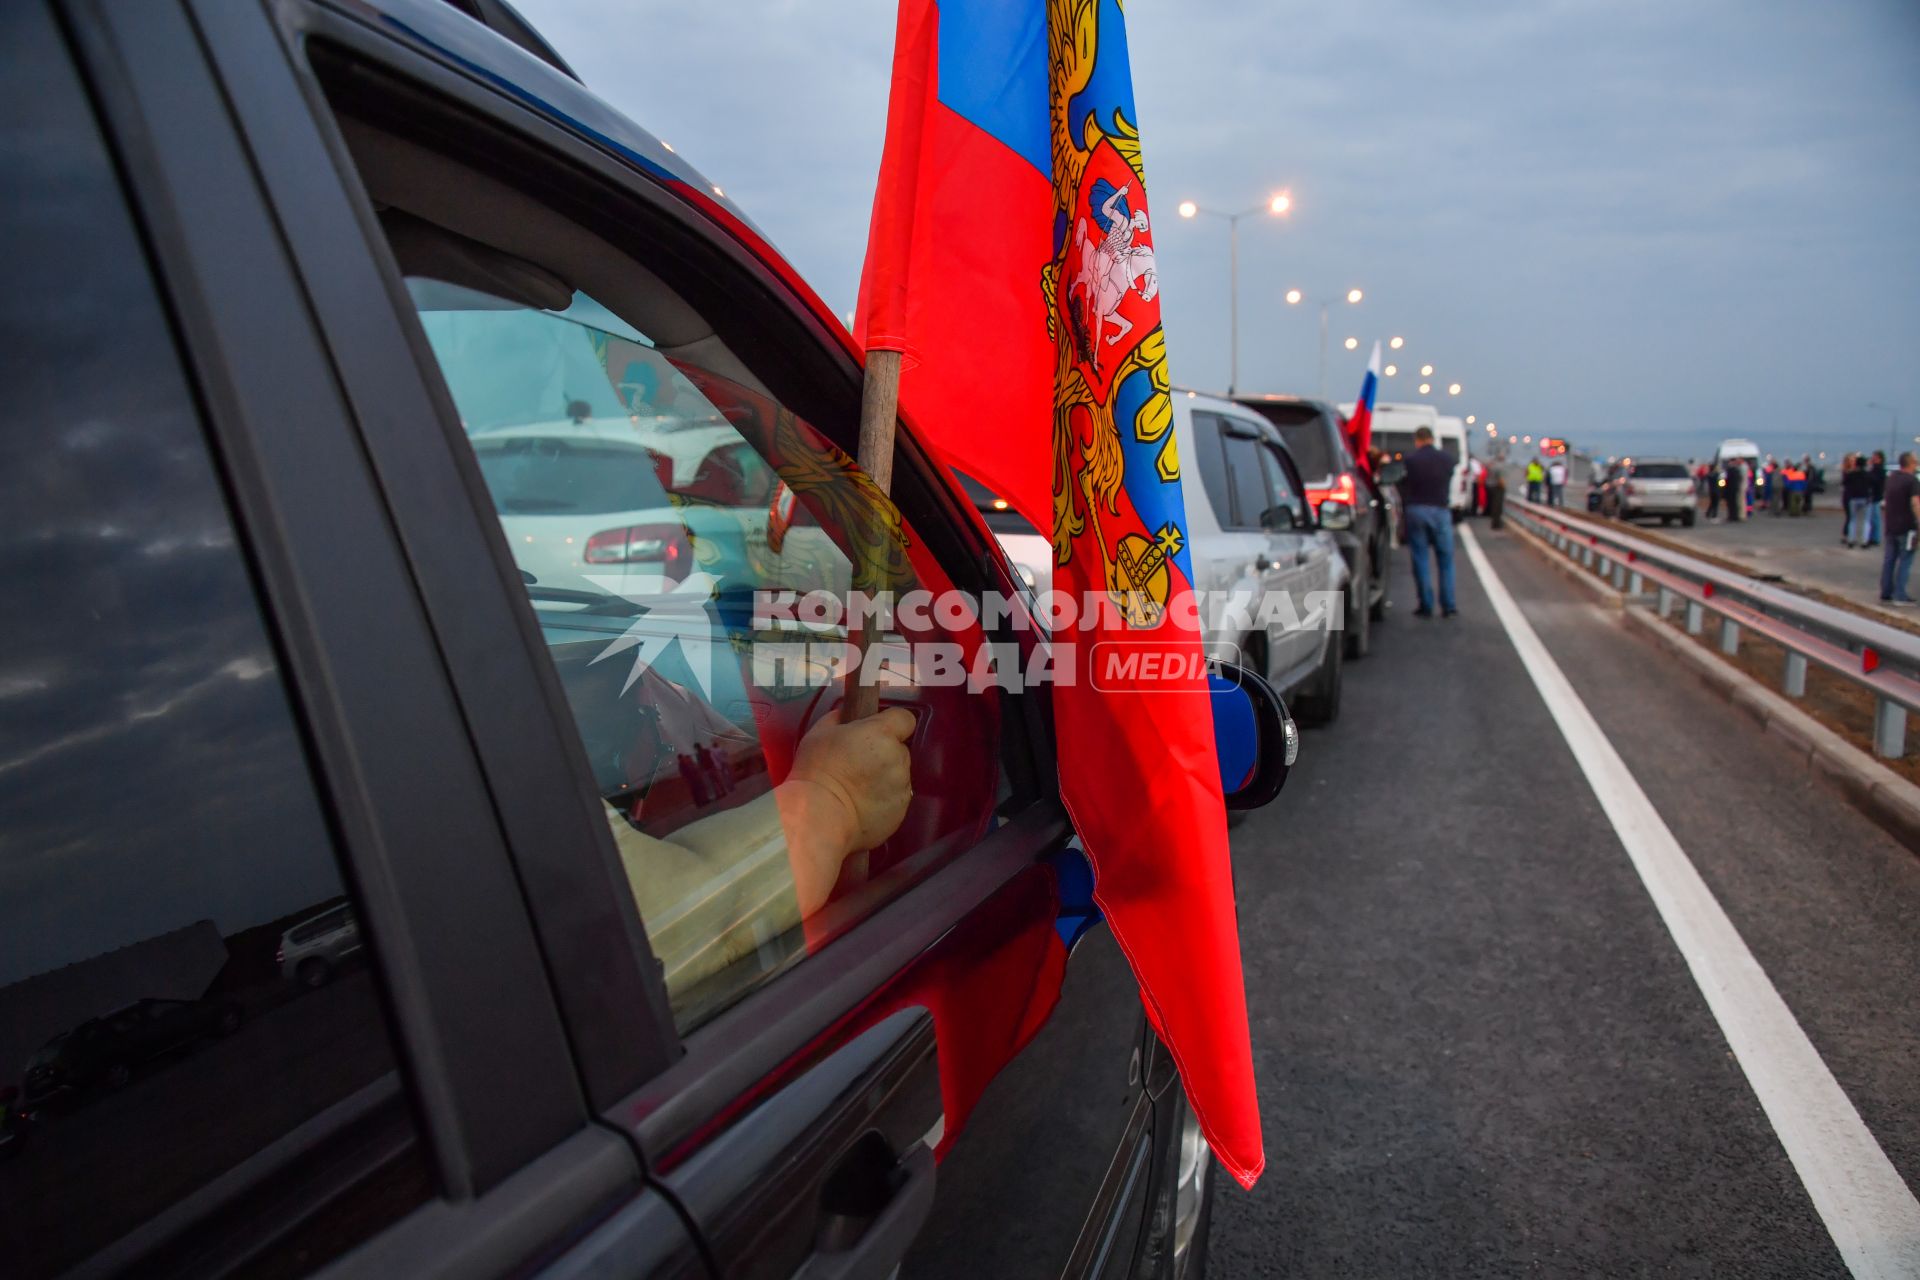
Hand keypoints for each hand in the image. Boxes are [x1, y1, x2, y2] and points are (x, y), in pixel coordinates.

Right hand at [777, 707, 916, 913]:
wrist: (818, 817)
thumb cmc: (816, 770)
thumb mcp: (819, 733)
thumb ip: (841, 718)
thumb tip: (848, 714)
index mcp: (882, 734)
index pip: (905, 719)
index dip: (892, 724)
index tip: (877, 732)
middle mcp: (898, 759)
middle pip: (900, 749)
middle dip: (885, 754)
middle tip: (858, 765)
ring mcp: (903, 787)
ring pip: (899, 776)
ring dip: (885, 779)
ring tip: (858, 790)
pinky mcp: (901, 812)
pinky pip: (896, 800)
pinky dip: (884, 801)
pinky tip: (862, 807)